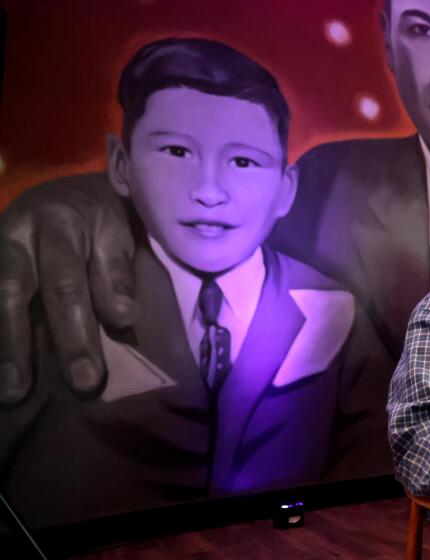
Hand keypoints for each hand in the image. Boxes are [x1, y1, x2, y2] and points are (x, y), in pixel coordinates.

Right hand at [0, 173, 136, 403]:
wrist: (67, 189)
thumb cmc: (98, 219)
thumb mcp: (117, 234)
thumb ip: (116, 274)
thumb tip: (123, 317)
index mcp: (56, 224)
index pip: (65, 282)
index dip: (75, 330)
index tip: (88, 377)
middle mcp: (13, 236)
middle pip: (12, 292)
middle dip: (17, 346)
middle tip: (20, 392)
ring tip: (6, 390)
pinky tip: (0, 369)